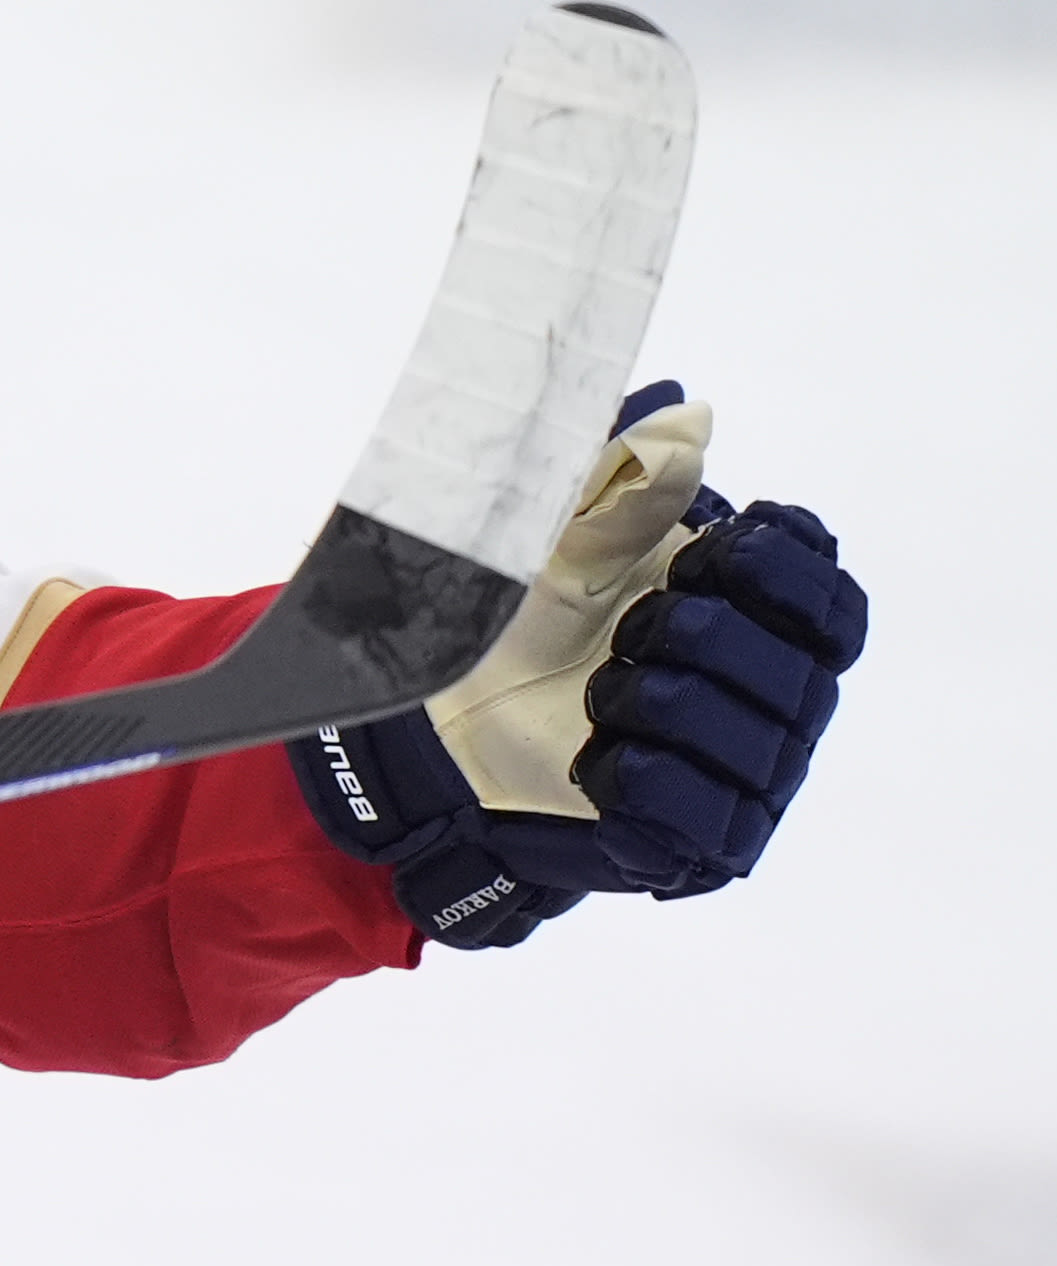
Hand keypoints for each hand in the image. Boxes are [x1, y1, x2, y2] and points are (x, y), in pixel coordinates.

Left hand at [294, 384, 863, 945]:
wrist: (433, 721)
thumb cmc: (511, 616)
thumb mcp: (556, 525)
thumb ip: (624, 468)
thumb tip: (692, 417)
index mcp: (761, 617)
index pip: (832, 596)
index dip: (773, 569)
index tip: (697, 552)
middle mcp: (774, 700)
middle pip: (799, 666)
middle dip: (696, 635)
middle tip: (620, 634)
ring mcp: (744, 779)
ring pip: (753, 739)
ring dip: (657, 703)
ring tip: (599, 694)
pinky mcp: (698, 847)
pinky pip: (706, 812)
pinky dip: (638, 773)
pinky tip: (598, 758)